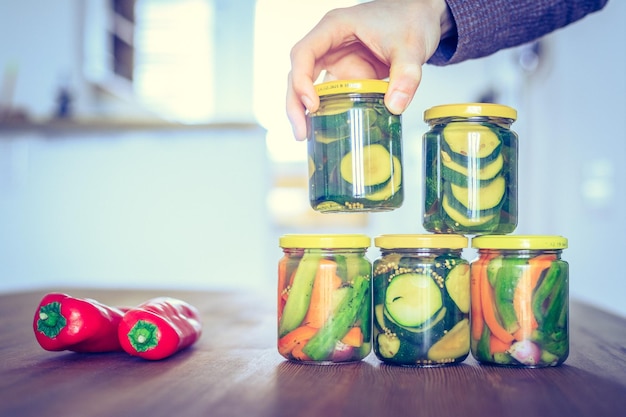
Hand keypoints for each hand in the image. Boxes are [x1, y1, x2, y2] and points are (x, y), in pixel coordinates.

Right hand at [286, 0, 453, 139]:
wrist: (422, 17)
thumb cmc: (409, 19)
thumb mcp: (411, 47)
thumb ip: (406, 76)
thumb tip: (395, 106)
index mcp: (335, 27)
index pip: (304, 53)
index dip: (302, 80)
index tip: (312, 104)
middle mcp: (330, 43)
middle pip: (298, 72)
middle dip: (295, 102)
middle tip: (301, 131)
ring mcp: (337, 59)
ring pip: (309, 84)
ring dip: (304, 109)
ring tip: (306, 135)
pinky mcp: (348, 73)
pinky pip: (330, 93)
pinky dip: (326, 110)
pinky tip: (325, 128)